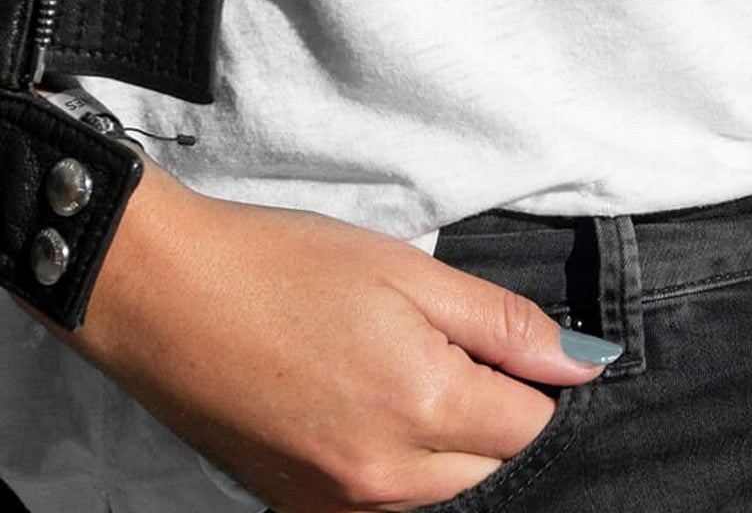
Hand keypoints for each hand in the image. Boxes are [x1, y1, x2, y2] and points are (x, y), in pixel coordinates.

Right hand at [50, 162, 615, 512]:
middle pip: (496, 470)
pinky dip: (404, 467)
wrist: (163, 295)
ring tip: (404, 371)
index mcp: (421, 407)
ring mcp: (336, 505)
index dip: (536, 380)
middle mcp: (384, 478)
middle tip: (450, 350)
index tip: (506, 343)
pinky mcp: (298, 511)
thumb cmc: (285, 267)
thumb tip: (584, 361)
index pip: (534, 427)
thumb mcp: (410, 272)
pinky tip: (370, 406)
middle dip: (497, 416)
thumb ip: (505, 324)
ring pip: (446, 495)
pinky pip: (387, 506)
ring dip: (453, 446)